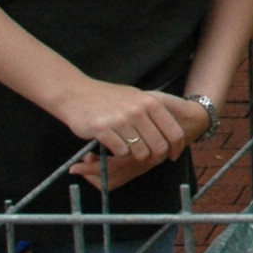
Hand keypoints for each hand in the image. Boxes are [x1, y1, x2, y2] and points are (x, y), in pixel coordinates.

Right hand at [56, 82, 199, 189]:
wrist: (75, 93)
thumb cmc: (108, 98)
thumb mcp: (136, 97)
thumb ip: (154, 112)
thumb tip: (174, 133)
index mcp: (150, 102)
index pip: (174, 132)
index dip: (176, 148)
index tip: (173, 156)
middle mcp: (138, 110)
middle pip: (159, 146)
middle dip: (156, 157)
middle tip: (149, 159)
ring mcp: (120, 119)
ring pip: (141, 152)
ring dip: (136, 156)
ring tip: (129, 151)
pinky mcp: (102, 128)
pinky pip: (121, 152)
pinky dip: (119, 154)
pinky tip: (114, 147)